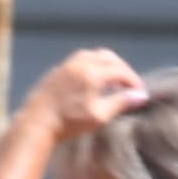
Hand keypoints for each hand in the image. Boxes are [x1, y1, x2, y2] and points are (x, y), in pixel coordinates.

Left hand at [20, 48, 151, 135]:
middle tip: (129, 85)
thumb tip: (140, 96)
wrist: (37, 123)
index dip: (133, 81)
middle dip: (123, 70)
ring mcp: (67, 65)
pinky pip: (81, 60)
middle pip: (109, 58)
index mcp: (92, 73)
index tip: (140, 94)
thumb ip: (121, 102)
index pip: (121, 71)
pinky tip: (94, 81)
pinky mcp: (58, 70)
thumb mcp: (99, 116)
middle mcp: (80, 64)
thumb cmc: (69, 123)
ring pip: (94, 55)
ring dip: (108, 65)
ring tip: (113, 81)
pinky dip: (94, 66)